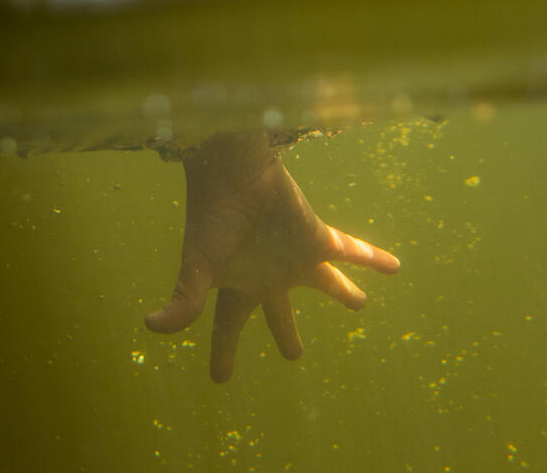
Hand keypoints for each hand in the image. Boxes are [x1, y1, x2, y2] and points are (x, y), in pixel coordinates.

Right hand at [145, 133, 399, 381]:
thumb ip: (183, 300)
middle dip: (286, 335)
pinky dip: (373, 257)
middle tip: (295, 355)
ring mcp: (296, 256)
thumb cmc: (212, 216)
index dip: (224, 355)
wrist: (234, 168)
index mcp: (237, 287)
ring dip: (344, 292)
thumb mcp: (197, 264)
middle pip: (278, 313)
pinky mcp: (317, 236)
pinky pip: (351, 249)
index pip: (227, 329)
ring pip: (325, 282)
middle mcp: (269, 275)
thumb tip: (150, 327)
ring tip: (361, 303)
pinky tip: (395, 267)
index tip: (221, 378)